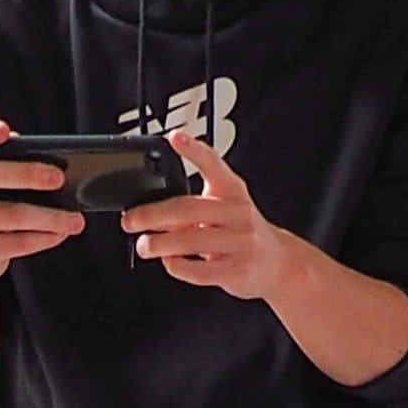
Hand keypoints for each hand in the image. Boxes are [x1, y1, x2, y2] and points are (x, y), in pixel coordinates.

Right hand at [0, 118, 84, 291]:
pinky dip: (44, 238)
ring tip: (75, 219)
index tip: (5, 130)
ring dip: (51, 217)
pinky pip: (17, 243)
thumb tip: (49, 165)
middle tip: (59, 178)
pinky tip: (59, 234)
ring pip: (13, 215)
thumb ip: (4, 166)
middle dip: (28, 174)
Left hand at [121, 130, 298, 299]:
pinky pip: (197, 270)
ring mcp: (240, 242)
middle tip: (130, 220)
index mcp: (232, 190)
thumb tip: (151, 216)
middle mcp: (238, 213)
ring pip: (190, 240)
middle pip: (188, 208)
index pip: (213, 164)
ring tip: (144, 245)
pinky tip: (169, 261)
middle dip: (152, 214)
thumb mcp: (225, 209)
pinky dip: (176, 266)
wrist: (277, 263)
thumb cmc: (242, 233)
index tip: (174, 137)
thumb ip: (191, 209)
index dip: (193, 150)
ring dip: (159, 244)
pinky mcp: (235, 269)